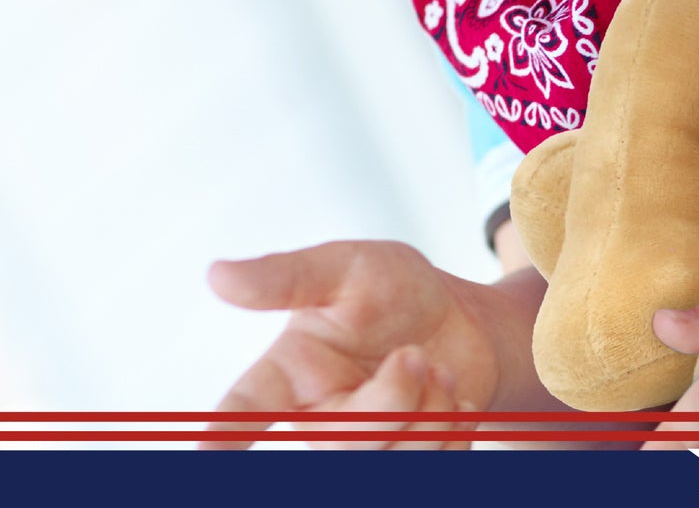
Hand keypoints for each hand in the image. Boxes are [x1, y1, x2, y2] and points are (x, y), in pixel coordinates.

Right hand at [202, 239, 539, 448]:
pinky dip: (456, 425)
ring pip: (395, 459)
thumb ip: (288, 276)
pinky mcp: (409, 462)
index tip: (202, 448)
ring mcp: (364, 449)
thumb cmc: (393, 292)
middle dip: (392, 398)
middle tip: (413, 354)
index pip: (243, 409)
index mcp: (289, 374)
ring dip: (431, 408)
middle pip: (342, 444)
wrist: (462, 319)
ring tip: (436, 370)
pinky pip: (437, 464)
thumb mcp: (348, 267)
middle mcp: (319, 420)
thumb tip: (218, 274)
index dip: (222, 431)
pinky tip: (453, 395)